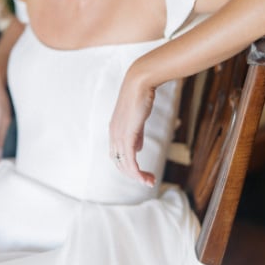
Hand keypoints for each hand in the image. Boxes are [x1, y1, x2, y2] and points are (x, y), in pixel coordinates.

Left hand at [109, 68, 155, 186]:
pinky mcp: (127, 135)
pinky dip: (136, 171)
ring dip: (137, 176)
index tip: (142, 173)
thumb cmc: (140, 97)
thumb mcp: (137, 120)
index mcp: (114, 132)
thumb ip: (136, 135)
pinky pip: (129, 159)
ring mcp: (119, 135)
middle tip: (149, 181)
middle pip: (119, 163)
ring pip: (124, 164)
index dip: (128, 167)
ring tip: (150, 181)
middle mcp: (113, 135)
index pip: (117, 156)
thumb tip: (137, 149)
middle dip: (133, 175)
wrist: (139, 83)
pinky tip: (144, 177)